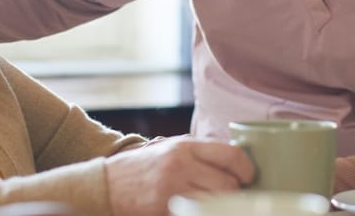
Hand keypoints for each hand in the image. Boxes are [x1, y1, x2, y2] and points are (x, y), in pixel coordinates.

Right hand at [105, 135, 253, 215]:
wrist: (106, 185)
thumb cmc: (143, 167)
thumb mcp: (169, 147)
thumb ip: (198, 151)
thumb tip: (234, 159)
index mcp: (184, 146)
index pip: (231, 155)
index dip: (247, 169)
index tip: (248, 177)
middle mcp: (180, 165)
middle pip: (228, 184)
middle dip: (236, 193)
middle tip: (237, 196)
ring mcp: (173, 190)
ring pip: (217, 204)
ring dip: (223, 206)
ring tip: (220, 204)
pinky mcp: (166, 210)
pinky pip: (198, 213)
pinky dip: (205, 212)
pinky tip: (202, 209)